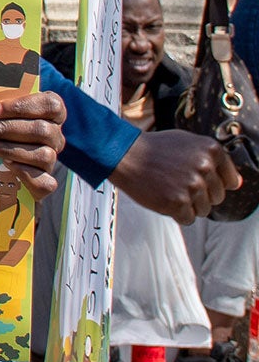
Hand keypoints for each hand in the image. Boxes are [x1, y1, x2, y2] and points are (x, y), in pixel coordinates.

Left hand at [0, 91, 64, 198]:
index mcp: (51, 113)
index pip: (50, 105)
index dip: (23, 106)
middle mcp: (55, 136)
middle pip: (41, 130)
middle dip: (4, 129)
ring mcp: (52, 159)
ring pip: (43, 154)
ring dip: (8, 149)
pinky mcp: (46, 182)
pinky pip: (44, 181)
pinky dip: (24, 173)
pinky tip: (5, 165)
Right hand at [109, 127, 241, 223]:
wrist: (123, 154)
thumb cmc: (154, 148)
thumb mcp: (187, 142)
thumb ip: (213, 159)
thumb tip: (237, 184)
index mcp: (211, 150)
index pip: (229, 180)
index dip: (212, 182)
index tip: (196, 178)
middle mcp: (205, 167)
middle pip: (217, 197)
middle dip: (199, 194)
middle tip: (176, 182)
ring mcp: (192, 185)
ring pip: (203, 210)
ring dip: (187, 204)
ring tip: (168, 188)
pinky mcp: (178, 202)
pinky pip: (188, 218)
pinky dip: (176, 213)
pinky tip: (162, 197)